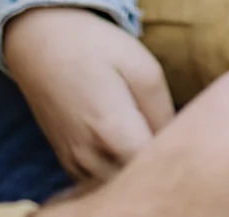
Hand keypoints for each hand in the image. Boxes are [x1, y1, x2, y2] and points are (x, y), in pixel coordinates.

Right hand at [1, 7, 173, 182]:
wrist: (40, 40)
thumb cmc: (95, 46)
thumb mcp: (143, 67)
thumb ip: (164, 113)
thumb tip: (176, 142)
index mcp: (111, 134)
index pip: (156, 171)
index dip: (176, 157)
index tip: (188, 139)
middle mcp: (89, 158)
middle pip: (136, 184)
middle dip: (158, 167)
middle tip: (176, 140)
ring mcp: (74, 164)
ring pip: (117, 188)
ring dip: (137, 173)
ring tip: (151, 141)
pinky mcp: (67, 162)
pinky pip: (99, 183)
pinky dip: (117, 174)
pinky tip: (128, 148)